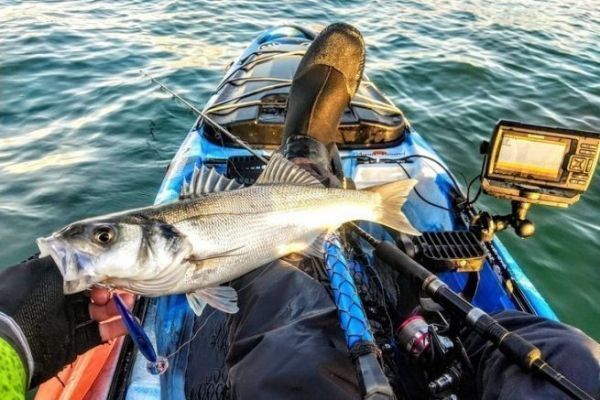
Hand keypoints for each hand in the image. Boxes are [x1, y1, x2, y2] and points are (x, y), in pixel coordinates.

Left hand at [0, 256, 133, 386]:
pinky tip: (129, 321)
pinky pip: (98, 332)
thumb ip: (69, 261)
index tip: (112, 267)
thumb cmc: (28, 301)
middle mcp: (54, 300)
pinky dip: (115, 327)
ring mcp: (63, 322)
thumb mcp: (46, 271)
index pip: (76, 272)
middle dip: (108, 287)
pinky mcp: (72, 343)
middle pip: (89, 291)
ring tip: (129, 302)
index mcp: (44, 281)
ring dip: (115, 305)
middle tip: (120, 287)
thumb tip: (88, 255)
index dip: (96, 269)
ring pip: (96, 310)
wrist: (12, 347)